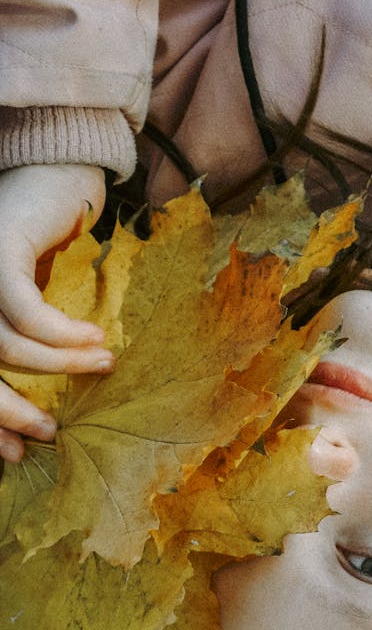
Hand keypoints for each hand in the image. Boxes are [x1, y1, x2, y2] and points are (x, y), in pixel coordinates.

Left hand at [0, 163, 112, 460]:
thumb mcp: (32, 306)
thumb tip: (36, 421)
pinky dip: (62, 334)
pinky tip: (95, 338)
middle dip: (9, 410)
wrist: (54, 176)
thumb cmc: (47, 247)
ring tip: (103, 366)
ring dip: (58, 365)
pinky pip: (28, 313)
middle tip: (48, 433)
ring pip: (3, 345)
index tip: (18, 453)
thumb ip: (27, 346)